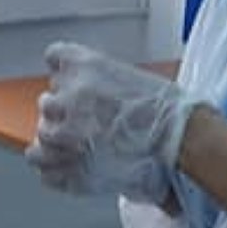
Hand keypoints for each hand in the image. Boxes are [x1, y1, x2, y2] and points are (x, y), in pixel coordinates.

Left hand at [25, 41, 197, 202]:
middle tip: (85, 121)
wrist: (183, 143)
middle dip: (62, 112)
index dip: (63, 70)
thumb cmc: (168, 110)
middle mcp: (70, 97)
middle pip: (46, 102)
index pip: (54, 57)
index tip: (71, 79)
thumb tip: (84, 91)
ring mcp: (68, 135)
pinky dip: (54, 170)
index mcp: (85, 66)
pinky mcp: (73, 168)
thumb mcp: (130, 77)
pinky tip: (70, 168)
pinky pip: (45, 169)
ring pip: (42, 136)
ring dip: (56, 141)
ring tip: (76, 147)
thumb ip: (99, 80)